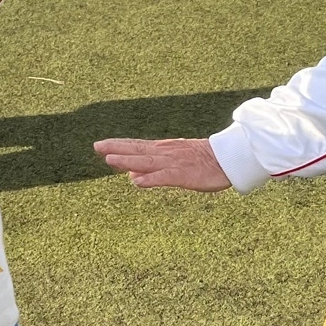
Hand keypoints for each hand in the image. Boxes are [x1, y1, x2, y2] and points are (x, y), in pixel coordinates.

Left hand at [93, 136, 230, 190]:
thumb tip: (131, 174)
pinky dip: (151, 179)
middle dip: (116, 148)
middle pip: (137, 149)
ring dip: (128, 160)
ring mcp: (174, 164)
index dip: (117, 145)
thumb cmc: (203, 160)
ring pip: (147, 161)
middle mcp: (165, 154)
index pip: (136, 146)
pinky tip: (137, 181)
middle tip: (96, 146)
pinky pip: (165, 178)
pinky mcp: (184, 175)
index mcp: (163, 150)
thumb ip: (152, 167)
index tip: (99, 145)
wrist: (228, 158)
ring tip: (110, 159)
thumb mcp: (174, 161)